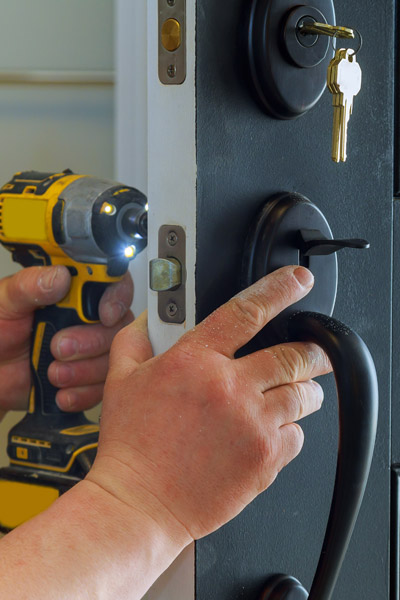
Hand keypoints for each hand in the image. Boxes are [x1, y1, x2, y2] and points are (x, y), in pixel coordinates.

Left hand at [0, 265, 132, 414]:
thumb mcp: (5, 302)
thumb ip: (30, 285)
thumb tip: (59, 276)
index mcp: (71, 292)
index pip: (113, 284)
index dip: (116, 298)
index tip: (104, 315)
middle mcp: (86, 318)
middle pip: (117, 326)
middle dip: (91, 342)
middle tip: (58, 348)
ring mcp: (90, 349)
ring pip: (112, 358)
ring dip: (85, 371)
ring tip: (53, 373)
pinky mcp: (88, 378)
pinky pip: (102, 387)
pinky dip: (82, 393)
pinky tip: (61, 392)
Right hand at [87, 266, 330, 547]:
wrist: (138, 503)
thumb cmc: (130, 446)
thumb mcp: (120, 381)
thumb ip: (135, 340)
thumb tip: (148, 318)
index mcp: (195, 360)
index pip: (247, 311)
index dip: (279, 290)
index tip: (298, 281)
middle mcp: (229, 387)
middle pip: (292, 355)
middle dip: (312, 350)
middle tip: (314, 352)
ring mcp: (252, 424)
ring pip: (303, 395)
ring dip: (305, 389)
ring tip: (296, 393)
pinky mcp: (264, 459)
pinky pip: (298, 435)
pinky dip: (292, 430)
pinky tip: (272, 431)